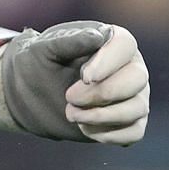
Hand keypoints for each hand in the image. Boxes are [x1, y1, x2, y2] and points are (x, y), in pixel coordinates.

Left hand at [0, 21, 149, 145]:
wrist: (30, 95)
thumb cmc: (40, 64)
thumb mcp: (45, 49)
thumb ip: (70, 41)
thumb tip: (99, 35)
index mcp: (112, 40)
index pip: (125, 45)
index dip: (108, 62)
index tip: (85, 77)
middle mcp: (130, 66)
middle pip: (137, 78)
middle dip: (102, 93)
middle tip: (69, 98)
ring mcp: (134, 95)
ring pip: (137, 107)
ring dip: (103, 116)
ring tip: (71, 115)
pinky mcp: (129, 122)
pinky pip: (134, 132)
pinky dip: (110, 134)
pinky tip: (85, 129)